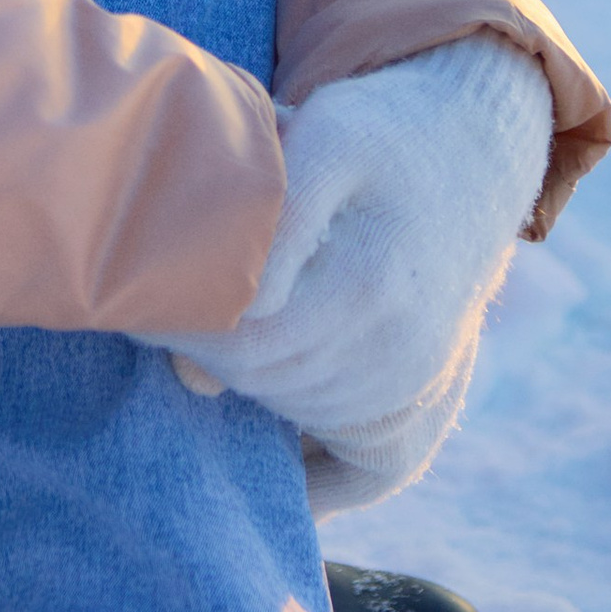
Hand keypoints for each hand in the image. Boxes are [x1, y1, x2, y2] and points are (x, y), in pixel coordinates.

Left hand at [166, 34, 553, 499]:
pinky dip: (306, 469)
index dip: (178, 320)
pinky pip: (359, 475)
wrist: (473, 153)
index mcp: (366, 284)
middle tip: (160, 308)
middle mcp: (399, 350)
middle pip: (257, 379)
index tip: (138, 290)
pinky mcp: (430, 409)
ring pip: (290, 412)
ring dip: (242, 382)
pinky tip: (266, 443)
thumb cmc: (380, 136)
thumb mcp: (324, 137)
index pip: (239, 337)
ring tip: (212, 329)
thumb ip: (268, 218)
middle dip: (200, 348)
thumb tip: (220, 338)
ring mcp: (419, 387)